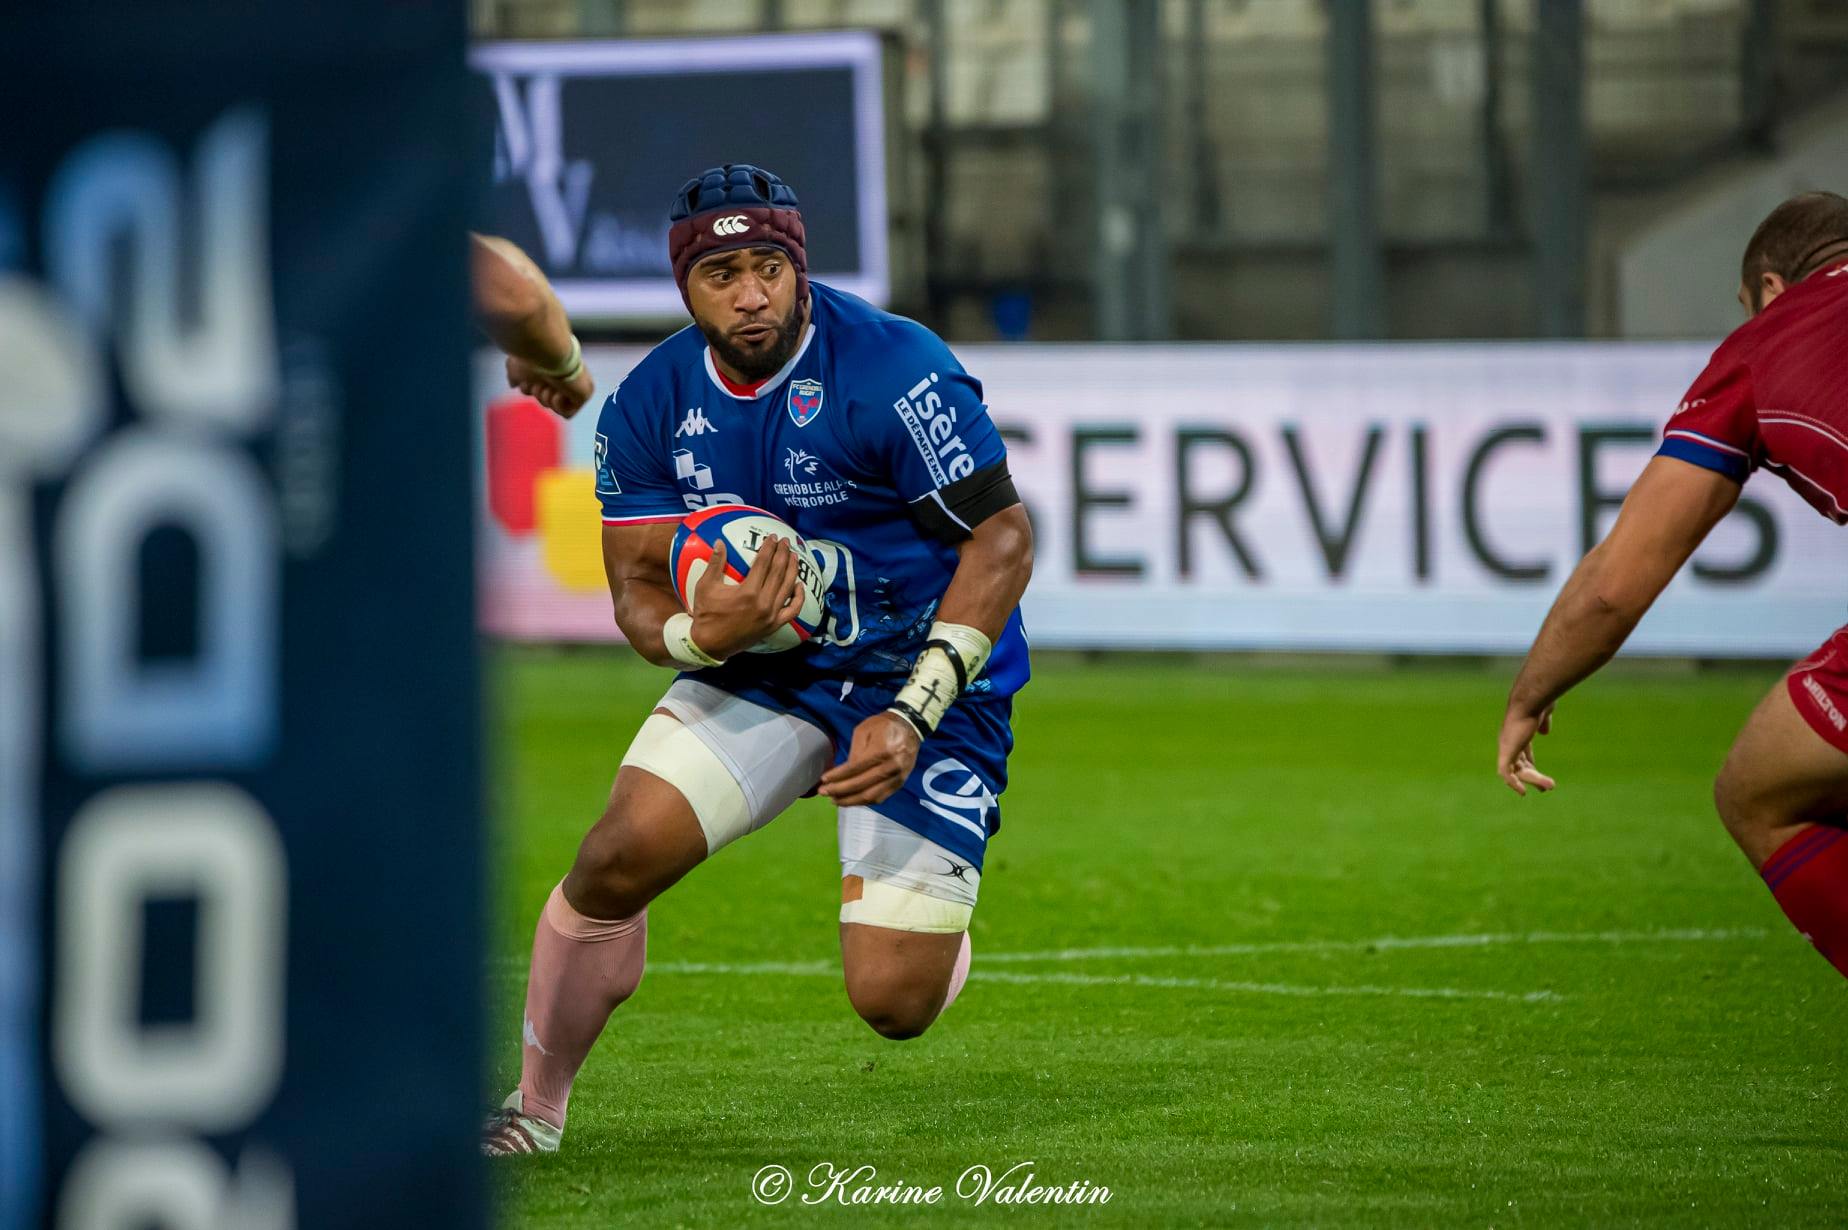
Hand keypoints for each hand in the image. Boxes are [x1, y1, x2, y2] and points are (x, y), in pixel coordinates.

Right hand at [506, 354, 594, 418]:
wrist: (548, 352)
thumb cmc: (531, 356)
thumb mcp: (515, 365)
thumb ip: (514, 375)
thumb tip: (514, 384)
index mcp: (548, 368)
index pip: (536, 388)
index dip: (528, 388)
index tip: (526, 381)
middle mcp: (562, 376)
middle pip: (543, 399)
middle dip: (537, 393)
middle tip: (539, 382)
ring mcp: (574, 385)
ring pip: (554, 406)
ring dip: (546, 397)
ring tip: (549, 385)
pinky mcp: (583, 394)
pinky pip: (568, 414)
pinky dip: (558, 404)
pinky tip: (559, 391)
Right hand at [688, 536, 803, 659]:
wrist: (710, 644)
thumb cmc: (706, 614)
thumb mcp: (705, 587)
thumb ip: (715, 563)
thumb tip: (719, 542)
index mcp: (748, 592)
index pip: (764, 563)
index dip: (769, 548)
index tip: (773, 538)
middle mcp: (764, 603)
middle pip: (779, 572)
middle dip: (783, 554)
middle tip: (786, 542)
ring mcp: (771, 615)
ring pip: (788, 588)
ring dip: (793, 570)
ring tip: (794, 557)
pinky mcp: (774, 625)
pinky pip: (792, 610)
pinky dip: (798, 598)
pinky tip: (799, 585)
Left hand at [818, 712, 921, 806]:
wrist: (910, 727)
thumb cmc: (883, 726)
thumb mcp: (864, 731)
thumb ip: (854, 752)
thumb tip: (844, 773)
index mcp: (881, 751)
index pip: (855, 769)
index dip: (838, 777)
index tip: (824, 780)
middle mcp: (891, 767)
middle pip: (861, 785)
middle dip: (840, 791)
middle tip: (824, 793)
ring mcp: (897, 777)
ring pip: (871, 796)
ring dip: (850, 801)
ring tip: (835, 800)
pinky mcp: (900, 783)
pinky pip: (880, 797)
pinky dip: (864, 801)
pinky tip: (852, 800)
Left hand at [1497, 703, 1557, 795]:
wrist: (1530, 701)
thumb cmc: (1538, 702)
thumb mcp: (1543, 713)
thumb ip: (1543, 722)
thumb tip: (1544, 732)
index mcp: (1517, 733)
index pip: (1521, 754)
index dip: (1530, 765)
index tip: (1540, 775)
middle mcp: (1509, 742)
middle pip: (1519, 765)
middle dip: (1533, 777)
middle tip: (1546, 787)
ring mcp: (1506, 747)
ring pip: (1516, 771)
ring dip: (1533, 780)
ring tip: (1550, 786)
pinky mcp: (1506, 752)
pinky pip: (1505, 773)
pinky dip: (1512, 783)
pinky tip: (1522, 791)